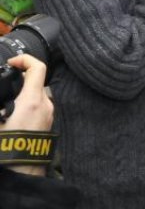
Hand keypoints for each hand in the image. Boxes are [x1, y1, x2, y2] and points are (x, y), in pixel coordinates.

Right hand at [0, 55, 52, 175]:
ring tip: (6, 108)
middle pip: (35, 82)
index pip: (38, 67)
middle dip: (19, 82)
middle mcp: (45, 105)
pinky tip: (12, 119)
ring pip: (37, 96)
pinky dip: (27, 107)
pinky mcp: (48, 126)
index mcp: (32, 101)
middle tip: (3, 90)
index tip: (12, 63)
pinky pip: (39, 109)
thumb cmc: (6, 150)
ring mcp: (49, 116)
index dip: (24, 59)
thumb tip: (1, 100)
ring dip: (22, 96)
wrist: (20, 175)